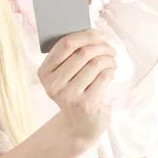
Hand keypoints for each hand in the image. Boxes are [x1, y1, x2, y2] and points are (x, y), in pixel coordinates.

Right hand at [37, 28, 116, 148]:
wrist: (80, 125)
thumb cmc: (75, 91)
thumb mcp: (64, 75)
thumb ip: (70, 55)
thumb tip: (92, 32)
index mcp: (44, 72)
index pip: (65, 44)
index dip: (86, 35)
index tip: (100, 34)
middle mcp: (53, 84)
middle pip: (83, 53)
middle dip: (101, 47)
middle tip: (111, 49)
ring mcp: (68, 96)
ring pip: (95, 64)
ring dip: (108, 60)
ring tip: (112, 62)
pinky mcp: (85, 105)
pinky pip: (103, 78)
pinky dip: (110, 72)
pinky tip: (110, 74)